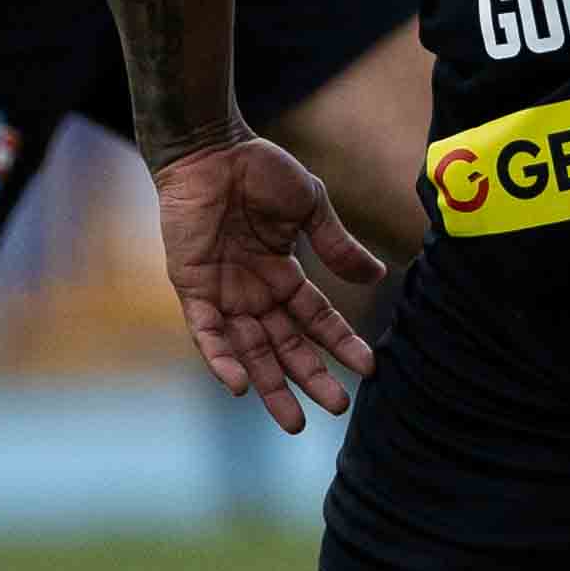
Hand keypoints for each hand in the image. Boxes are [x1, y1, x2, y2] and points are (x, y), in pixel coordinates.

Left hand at [151, 135, 381, 435]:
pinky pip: (206, 332)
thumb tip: (377, 277)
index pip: (316, 319)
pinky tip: (238, 386)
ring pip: (248, 351)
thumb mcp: (311, 209)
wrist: (212, 150)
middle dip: (308, 379)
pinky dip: (221, 359)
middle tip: (335, 409)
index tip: (369, 367)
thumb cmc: (260, 171)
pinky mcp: (192, 287)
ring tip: (292, 420)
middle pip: (284, 346)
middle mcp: (251, 291)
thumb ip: (336, 246)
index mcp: (281, 274)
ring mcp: (221, 292)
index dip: (341, 343)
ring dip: (268, 384)